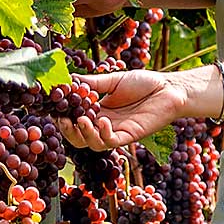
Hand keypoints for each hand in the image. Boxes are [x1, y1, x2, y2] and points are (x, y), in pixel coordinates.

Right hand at [57, 69, 195, 150]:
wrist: (169, 88)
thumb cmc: (144, 83)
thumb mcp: (113, 80)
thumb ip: (92, 84)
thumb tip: (69, 79)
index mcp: (99, 111)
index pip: (75, 119)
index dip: (63, 117)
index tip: (54, 109)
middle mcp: (105, 124)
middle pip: (80, 137)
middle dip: (68, 131)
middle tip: (64, 120)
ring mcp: (116, 132)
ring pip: (93, 144)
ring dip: (84, 134)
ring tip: (83, 120)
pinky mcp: (130, 136)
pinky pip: (112, 142)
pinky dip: (104, 134)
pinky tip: (104, 121)